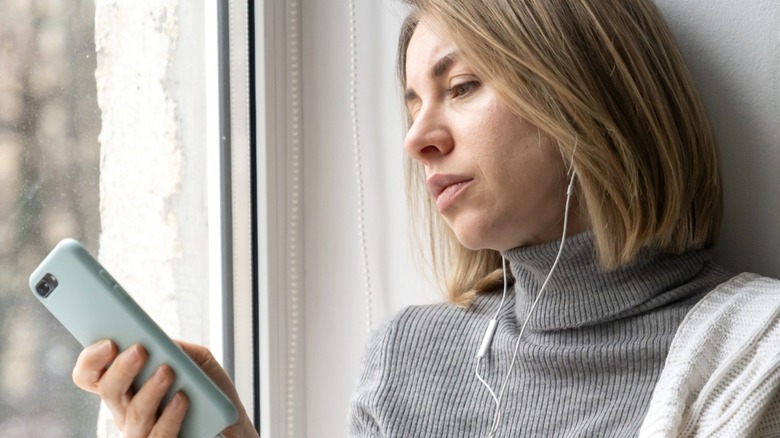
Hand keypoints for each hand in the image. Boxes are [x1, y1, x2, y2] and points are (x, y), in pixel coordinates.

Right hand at [72, 340, 257, 436]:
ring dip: (149, 390)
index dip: (91, 360)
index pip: (91, 375)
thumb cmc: (209, 392)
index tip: (108, 342)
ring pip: (133, 415)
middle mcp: (126, 411)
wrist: (231, 424)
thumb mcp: (197, 361)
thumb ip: (177, 348)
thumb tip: (159, 341)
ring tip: (167, 371)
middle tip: (139, 350)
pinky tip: (182, 399)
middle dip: (121, 369)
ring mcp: (142, 432)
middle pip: (108, 391)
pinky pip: (157, 437)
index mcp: (126, 387)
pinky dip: (169, 417)